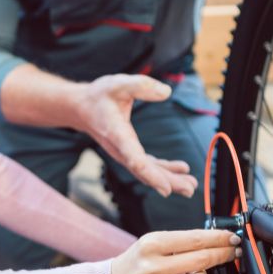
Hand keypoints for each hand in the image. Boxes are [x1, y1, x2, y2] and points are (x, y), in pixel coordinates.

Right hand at [74, 75, 197, 197]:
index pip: (135, 159)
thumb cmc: (100, 96)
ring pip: (147, 171)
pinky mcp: (129, 152)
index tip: (166, 189)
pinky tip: (180, 170)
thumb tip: (166, 92)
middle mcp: (121, 149)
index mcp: (118, 134)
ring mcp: (124, 153)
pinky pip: (147, 165)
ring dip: (169, 180)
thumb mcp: (118, 84)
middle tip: (190, 189)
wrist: (82, 108)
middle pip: (145, 171)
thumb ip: (141, 86)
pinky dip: (163, 170)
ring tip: (190, 186)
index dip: (151, 175)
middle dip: (168, 182)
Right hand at [110, 230, 239, 273]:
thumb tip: (219, 243)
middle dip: (223, 255)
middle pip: (202, 260)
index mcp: (151, 244)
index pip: (195, 239)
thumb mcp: (152, 244)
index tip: (233, 238)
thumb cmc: (137, 263)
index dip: (219, 238)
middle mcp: (151, 267)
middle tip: (233, 252)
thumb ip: (181, 243)